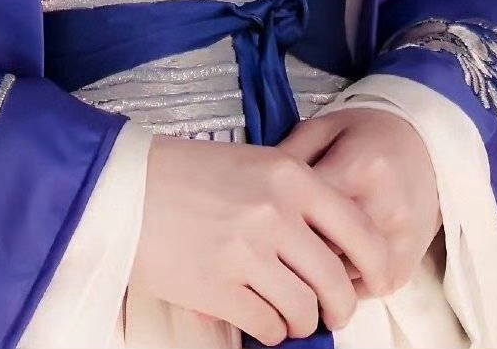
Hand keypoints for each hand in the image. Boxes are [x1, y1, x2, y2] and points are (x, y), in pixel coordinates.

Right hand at [130, 133, 390, 344]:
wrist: (121, 185)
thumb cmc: (184, 173)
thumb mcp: (249, 164)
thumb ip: (294, 196)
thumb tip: (334, 246)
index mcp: (288, 175)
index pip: (358, 229)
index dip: (374, 264)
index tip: (372, 281)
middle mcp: (275, 212)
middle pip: (336, 280)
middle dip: (338, 306)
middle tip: (329, 312)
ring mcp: (248, 251)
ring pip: (304, 310)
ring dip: (301, 322)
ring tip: (285, 314)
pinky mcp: (219, 287)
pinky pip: (268, 327)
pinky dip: (269, 332)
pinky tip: (256, 318)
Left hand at [277, 108, 440, 297]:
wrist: (424, 144)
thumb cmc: (365, 134)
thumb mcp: (322, 127)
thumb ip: (289, 154)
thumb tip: (254, 188)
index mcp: (357, 168)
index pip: (307, 213)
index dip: (278, 223)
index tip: (260, 225)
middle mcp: (382, 209)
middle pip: (324, 251)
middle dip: (294, 253)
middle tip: (273, 249)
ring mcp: (399, 242)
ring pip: (343, 278)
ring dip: (317, 274)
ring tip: (299, 259)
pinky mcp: (408, 265)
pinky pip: (365, 291)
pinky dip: (342, 284)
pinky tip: (328, 266)